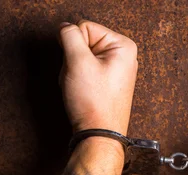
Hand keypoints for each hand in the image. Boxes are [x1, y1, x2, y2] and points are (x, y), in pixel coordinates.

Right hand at [58, 20, 137, 136]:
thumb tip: (65, 28)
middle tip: (78, 78)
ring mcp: (113, 71)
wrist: (98, 135)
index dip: (72, 45)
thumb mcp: (78, 63)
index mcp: (122, 46)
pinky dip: (75, 81)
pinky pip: (83, 72)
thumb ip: (69, 37)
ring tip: (80, 87)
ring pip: (80, 58)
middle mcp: (121, 56)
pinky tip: (80, 92)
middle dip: (72, 60)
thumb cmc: (95, 104)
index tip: (77, 65)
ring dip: (72, 72)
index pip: (84, 27)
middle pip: (82, 42)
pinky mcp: (105, 83)